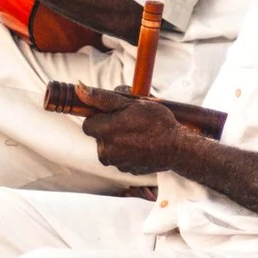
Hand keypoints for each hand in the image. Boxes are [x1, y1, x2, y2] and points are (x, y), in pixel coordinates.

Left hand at [76, 83, 190, 174]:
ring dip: (118, 140)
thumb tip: (79, 87)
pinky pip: (119, 157)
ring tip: (138, 134)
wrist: (177, 148)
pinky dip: (127, 150)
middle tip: (129, 122)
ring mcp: (116, 162)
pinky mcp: (125, 170)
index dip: (101, 116)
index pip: (88, 123)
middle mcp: (106, 150)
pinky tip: (141, 144)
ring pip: (108, 146)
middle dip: (109, 128)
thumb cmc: (157, 122)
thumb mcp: (131, 103)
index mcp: (105, 131)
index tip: (116, 113)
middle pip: (98, 135)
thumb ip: (102, 97)